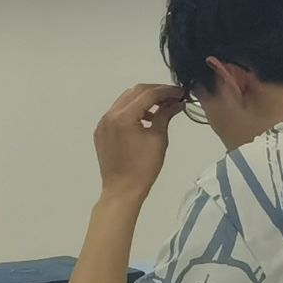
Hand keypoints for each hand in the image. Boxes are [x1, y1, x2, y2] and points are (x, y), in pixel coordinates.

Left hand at [94, 83, 183, 197]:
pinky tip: (145, 118)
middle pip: (136, 92)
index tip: (181, 92)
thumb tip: (177, 102)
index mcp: (124, 117)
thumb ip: (165, 114)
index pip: (148, 94)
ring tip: (161, 107)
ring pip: (126, 99)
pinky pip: (118, 112)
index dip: (166, 91)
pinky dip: (132, 109)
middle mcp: (110, 115)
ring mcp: (103, 122)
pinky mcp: (101, 131)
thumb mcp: (158, 139)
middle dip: (155, 91)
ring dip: (144, 99)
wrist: (122, 191)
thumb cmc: (143, 168)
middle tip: (173, 97)